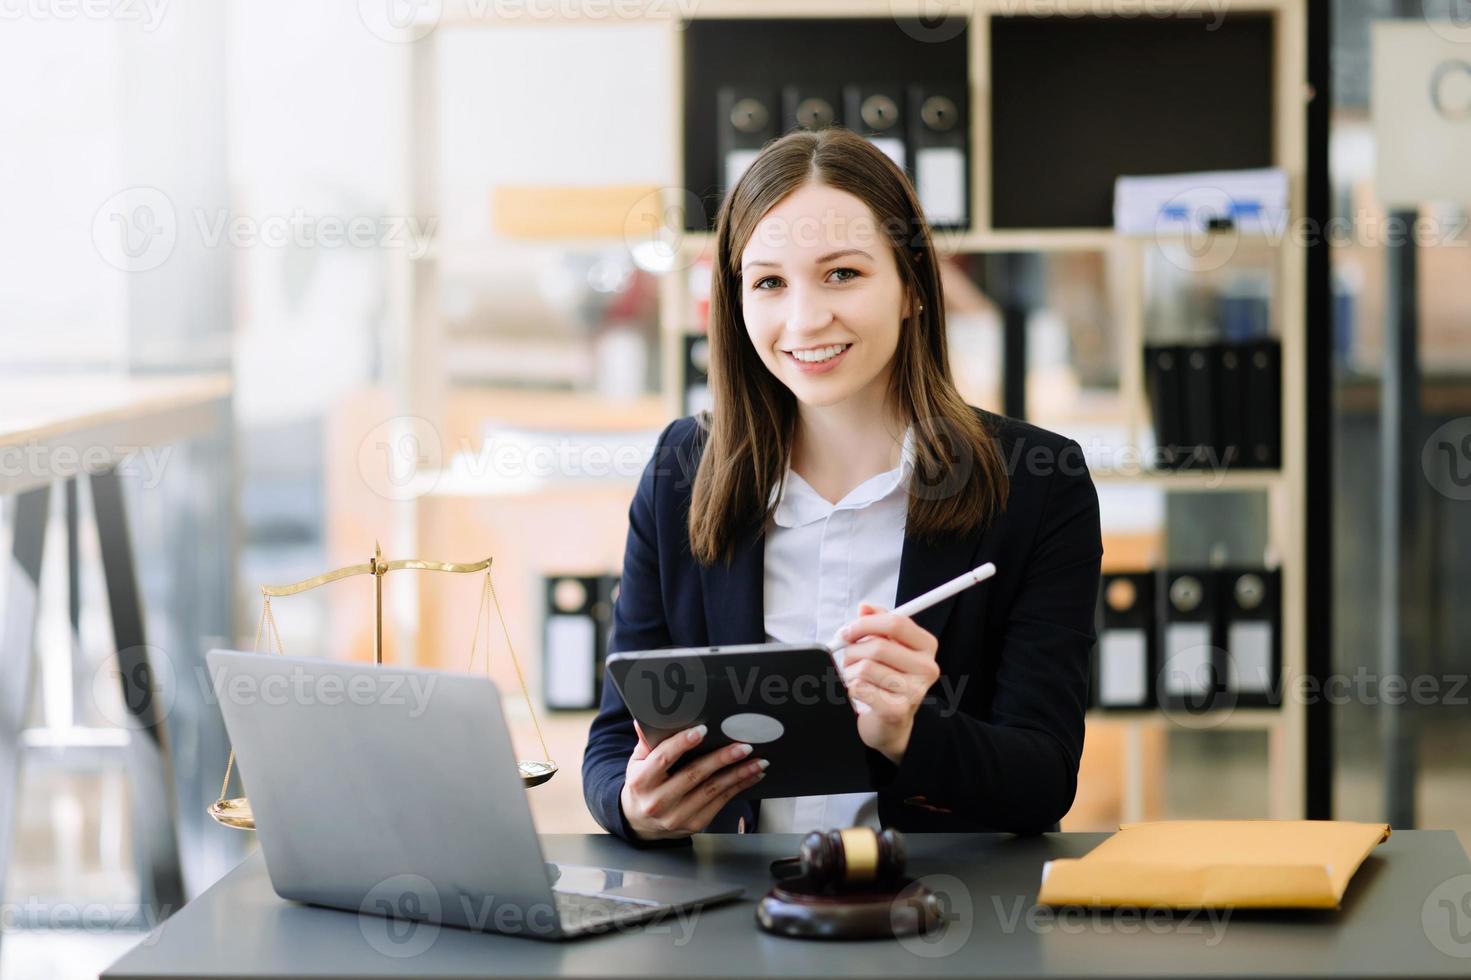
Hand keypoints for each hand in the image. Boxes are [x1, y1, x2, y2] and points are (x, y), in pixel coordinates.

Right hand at [619, 721, 767, 839]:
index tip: (703, 730)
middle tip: (743, 746)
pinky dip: (738, 787)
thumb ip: (647, 742)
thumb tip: (648, 718)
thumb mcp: (637, 762)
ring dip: (738, 774)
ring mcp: (677, 816)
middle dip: (722, 759)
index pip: (663, 759)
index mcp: (641, 781)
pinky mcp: (694, 824)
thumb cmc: (642, 785)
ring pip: (712, 790)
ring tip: (757, 761)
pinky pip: (720, 802)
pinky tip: (751, 775)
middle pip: (694, 775)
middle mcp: (658, 801)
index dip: (683, 743)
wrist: (640, 823)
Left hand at [838, 602, 940, 764]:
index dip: (866, 624)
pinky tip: (860, 693)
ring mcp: (916, 690)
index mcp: (926, 646)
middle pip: (878, 646)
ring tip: (856, 678)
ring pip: (865, 668)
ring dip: (851, 672)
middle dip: (854, 651)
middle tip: (849, 658)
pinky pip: (861, 688)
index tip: (849, 631)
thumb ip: (877, 624)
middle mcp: (927, 668)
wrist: (892, 723)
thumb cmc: (888, 678)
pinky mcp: (899, 710)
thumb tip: (865, 607)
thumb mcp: (887, 646)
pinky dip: (852, 688)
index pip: (896, 623)